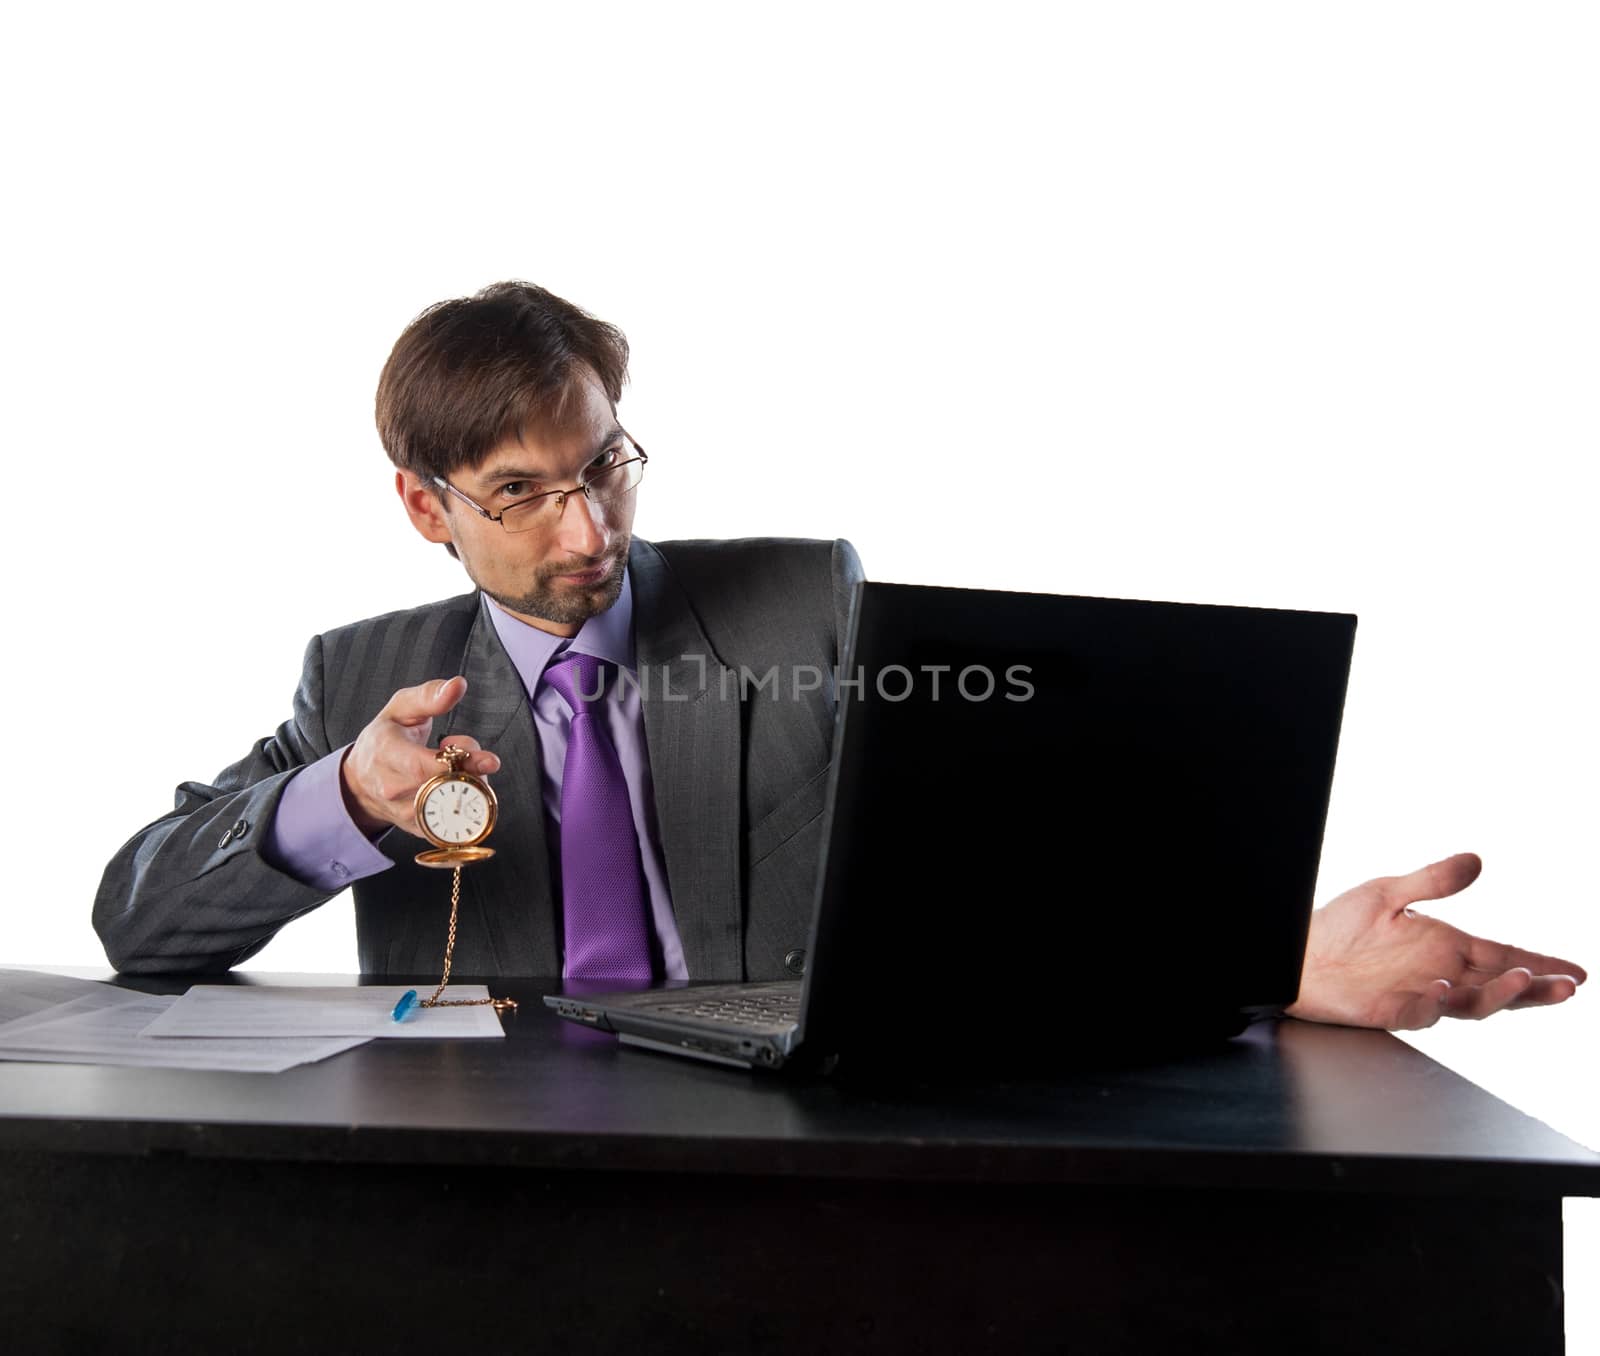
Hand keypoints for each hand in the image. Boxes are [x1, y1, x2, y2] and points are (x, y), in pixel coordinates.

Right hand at [339, 676, 500, 836]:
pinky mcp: (416, 827)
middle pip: (444, 788)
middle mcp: (391, 787)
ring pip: (451, 807)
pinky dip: (465, 805)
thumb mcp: (401, 707)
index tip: (487, 758)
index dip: (461, 763)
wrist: (362, 777)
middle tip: (479, 758)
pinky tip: (460, 786)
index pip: (424, 767)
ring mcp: (403, 811)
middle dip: (473, 773)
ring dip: (472, 788)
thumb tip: (458, 686)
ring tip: (464, 769)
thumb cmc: (385, 737)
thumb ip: (430, 696)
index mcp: (386, 753)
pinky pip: (451, 825)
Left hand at [1284, 852, 1586, 1029]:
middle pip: (1499, 987)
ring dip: (1497, 995)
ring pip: (1470, 1005)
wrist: (1296, 952)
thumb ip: (1433, 880)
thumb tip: (1477, 860)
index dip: (1541, 964)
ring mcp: (1418, 995)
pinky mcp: (1390, 1010)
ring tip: (1520, 980)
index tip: (1577, 972)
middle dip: (1535, 988)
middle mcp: (1440, 974)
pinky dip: (1432, 1004)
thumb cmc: (1339, 925)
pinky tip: (1439, 990)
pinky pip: (1419, 1014)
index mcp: (1446, 946)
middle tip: (1566, 987)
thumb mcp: (1388, 892)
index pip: (1503, 956)